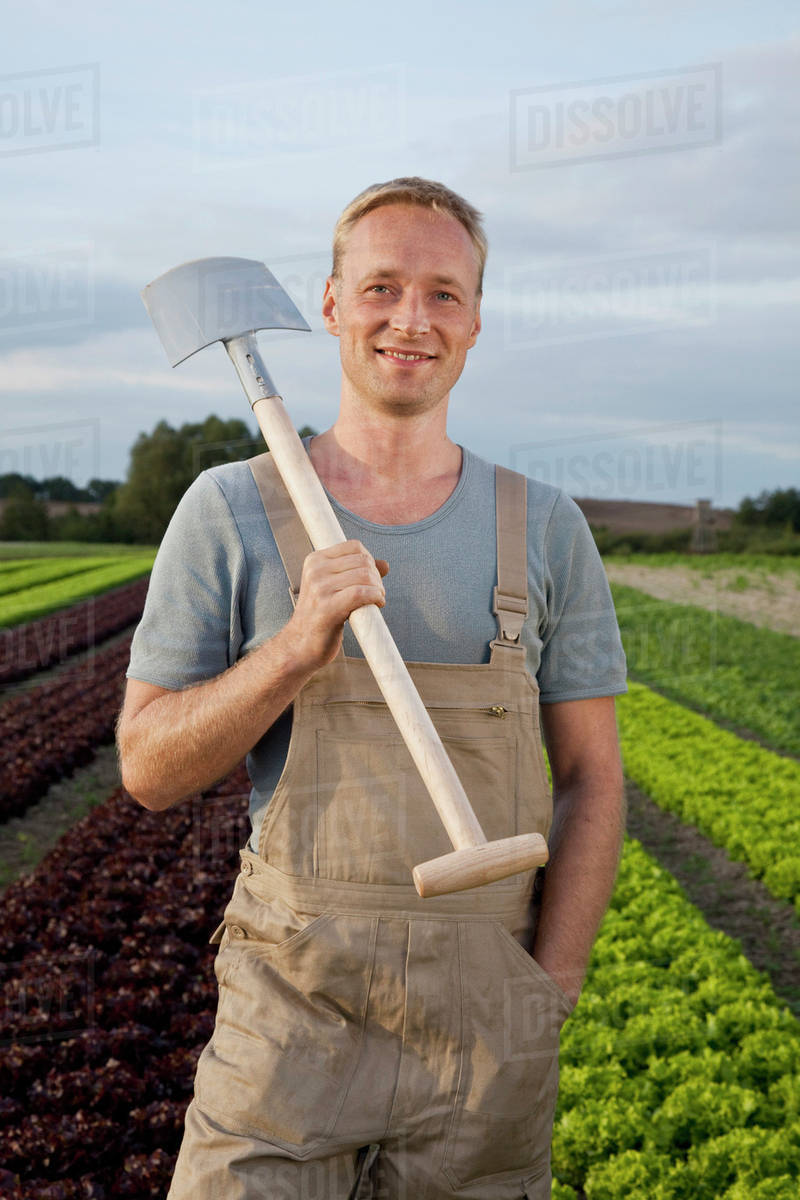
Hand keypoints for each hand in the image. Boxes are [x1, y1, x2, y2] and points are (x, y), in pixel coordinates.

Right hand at [281, 540, 389, 670]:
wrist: (299, 646)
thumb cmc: (320, 617)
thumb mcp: (334, 588)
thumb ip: (357, 573)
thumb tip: (385, 564)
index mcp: (315, 561)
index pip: (354, 546)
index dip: (370, 561)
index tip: (371, 579)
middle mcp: (315, 571)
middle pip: (363, 561)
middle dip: (377, 577)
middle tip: (377, 593)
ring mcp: (319, 588)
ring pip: (365, 576)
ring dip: (378, 589)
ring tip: (376, 600)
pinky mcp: (327, 608)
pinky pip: (361, 593)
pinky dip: (375, 597)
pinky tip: (376, 605)